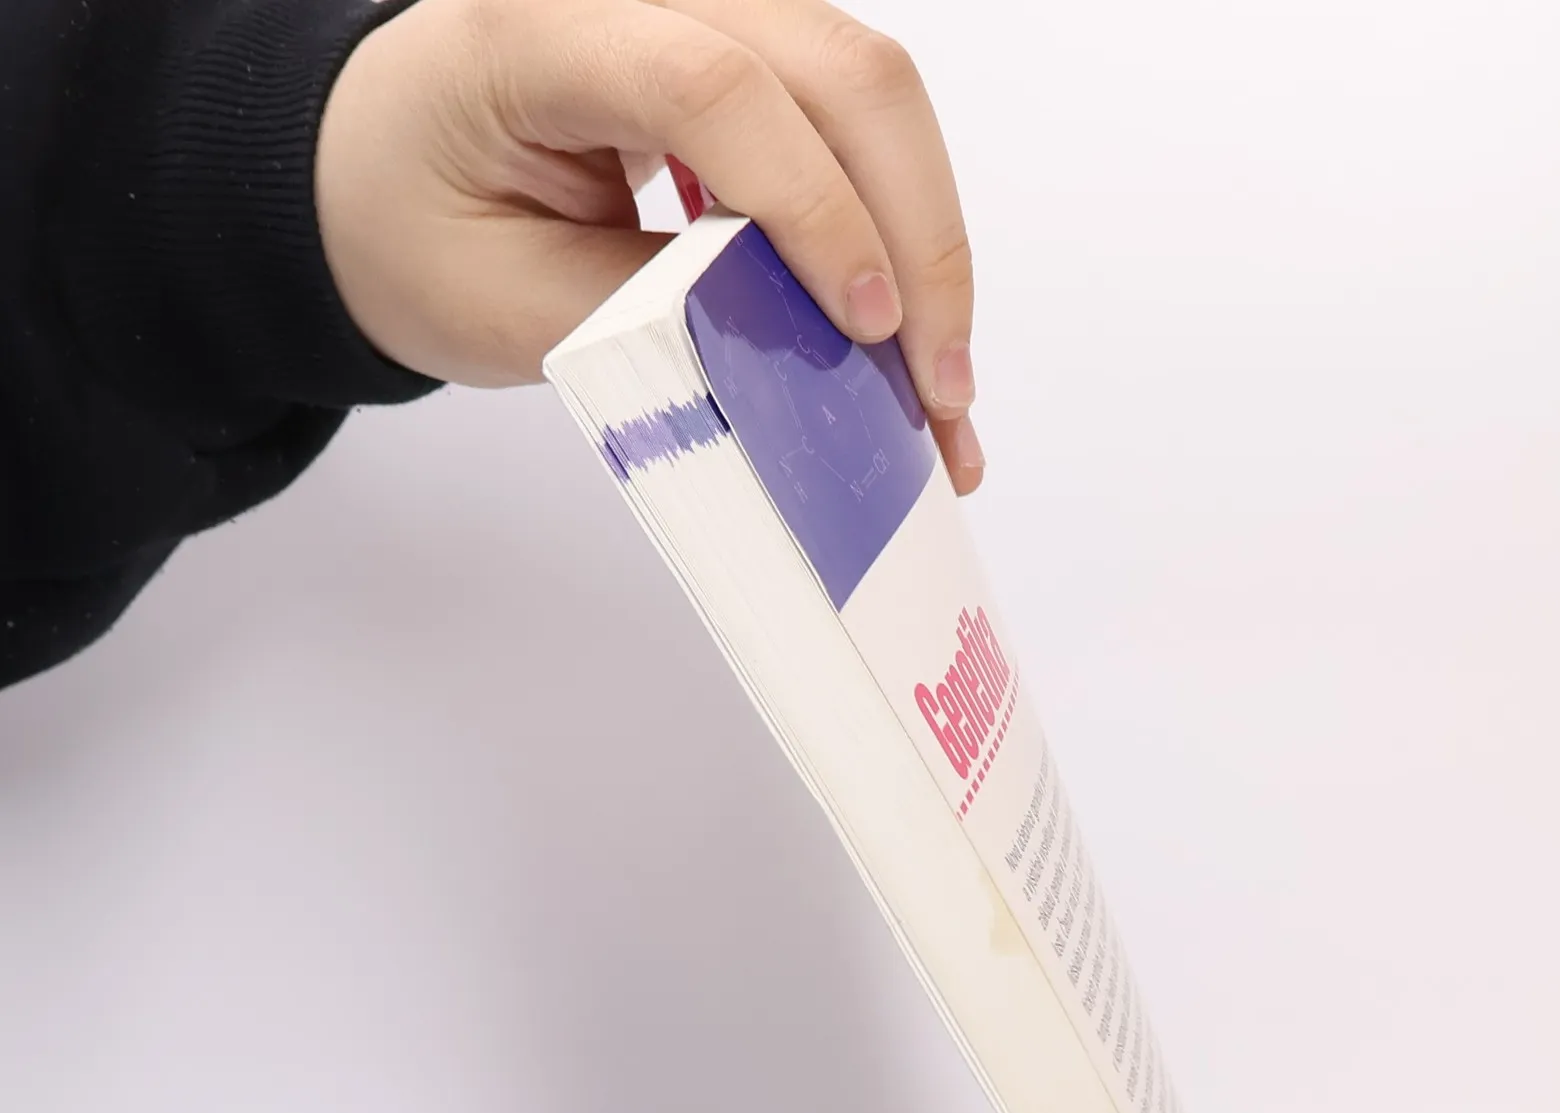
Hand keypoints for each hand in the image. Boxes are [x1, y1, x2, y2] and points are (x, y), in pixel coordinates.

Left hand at [315, 0, 981, 489]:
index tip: (866, 331)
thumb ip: (647, 313)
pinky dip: (898, 233)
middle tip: (939, 389)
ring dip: (928, 243)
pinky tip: (906, 332)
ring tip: (941, 385)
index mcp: (540, 27)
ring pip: (875, 94)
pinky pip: (857, 127)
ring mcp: (709, 10)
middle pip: (841, 72)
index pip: (713, 87)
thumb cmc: (416, 227)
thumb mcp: (505, 304)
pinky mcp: (750, 56)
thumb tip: (799, 347)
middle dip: (916, 238)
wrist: (379, 169)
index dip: (812, 208)